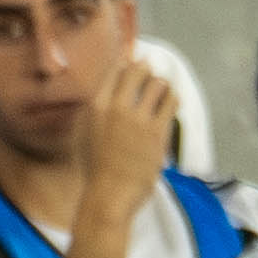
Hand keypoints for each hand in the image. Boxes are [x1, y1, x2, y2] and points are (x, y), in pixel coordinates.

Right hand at [77, 52, 181, 229]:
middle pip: (137, 70)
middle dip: (146, 69)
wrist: (109, 195)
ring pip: (158, 84)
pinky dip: (173, 99)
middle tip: (149, 75)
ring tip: (161, 92)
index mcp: (95, 106)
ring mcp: (138, 119)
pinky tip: (171, 103)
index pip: (115, 70)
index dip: (127, 63)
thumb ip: (95, 110)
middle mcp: (116, 107)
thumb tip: (108, 91)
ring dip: (162, 85)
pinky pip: (171, 103)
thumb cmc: (94, 168)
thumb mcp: (84, 133)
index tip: (134, 62)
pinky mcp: (157, 132)